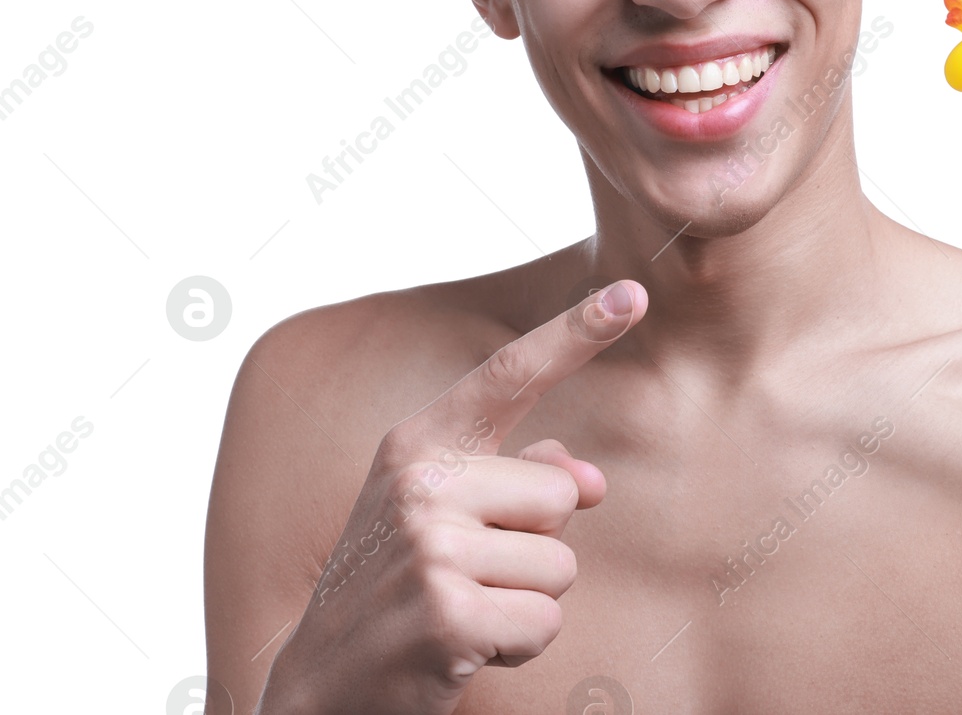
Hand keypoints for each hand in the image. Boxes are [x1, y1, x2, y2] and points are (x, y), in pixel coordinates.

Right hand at [257, 280, 646, 714]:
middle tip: (468, 577)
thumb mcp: (446, 517)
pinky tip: (464, 648)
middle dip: (536, 548)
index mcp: (418, 444)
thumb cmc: (399, 590)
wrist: (322, 687)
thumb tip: (592, 480)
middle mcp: (419, 482)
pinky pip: (545, 620)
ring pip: (561, 566)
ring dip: (526, 602)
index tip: (633, 293)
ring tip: (462, 611)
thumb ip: (521, 481)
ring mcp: (428, 545)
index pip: (510, 375)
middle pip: (562, 497)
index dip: (576, 332)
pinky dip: (518, 645)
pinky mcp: (445, 611)